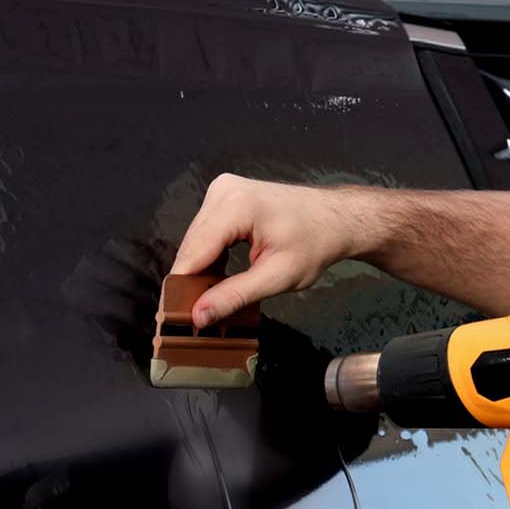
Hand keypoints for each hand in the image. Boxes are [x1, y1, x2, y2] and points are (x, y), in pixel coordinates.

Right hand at [172, 173, 361, 327]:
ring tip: (208, 299)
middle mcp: (223, 191)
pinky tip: (218, 277)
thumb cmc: (315, 243)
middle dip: (191, 281)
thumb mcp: (277, 277)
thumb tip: (199, 315)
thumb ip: (235, 296)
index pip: (194, 252)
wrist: (334, 218)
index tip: (175, 317)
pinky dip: (209, 256)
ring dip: (200, 270)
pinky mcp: (225, 196)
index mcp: (236, 205)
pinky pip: (206, 232)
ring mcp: (223, 190)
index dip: (181, 287)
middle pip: (192, 246)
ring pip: (196, 241)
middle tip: (195, 317)